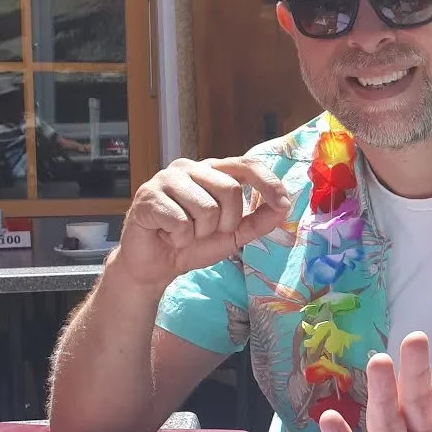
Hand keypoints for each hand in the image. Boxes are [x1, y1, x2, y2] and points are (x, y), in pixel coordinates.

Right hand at [112, 157, 291, 291]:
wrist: (155, 266)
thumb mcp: (233, 235)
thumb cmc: (192, 244)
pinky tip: (168, 236)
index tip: (283, 203)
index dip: (268, 182)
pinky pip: (180, 221)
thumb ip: (258, 221)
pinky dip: (179, 238)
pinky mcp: (148, 197)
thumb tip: (284, 207)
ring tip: (184, 233)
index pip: (246, 165)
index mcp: (212, 171)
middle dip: (227, 222)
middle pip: (230, 189)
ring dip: (200, 232)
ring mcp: (166, 179)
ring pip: (206, 207)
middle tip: (206, 232)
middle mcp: (190, 168)